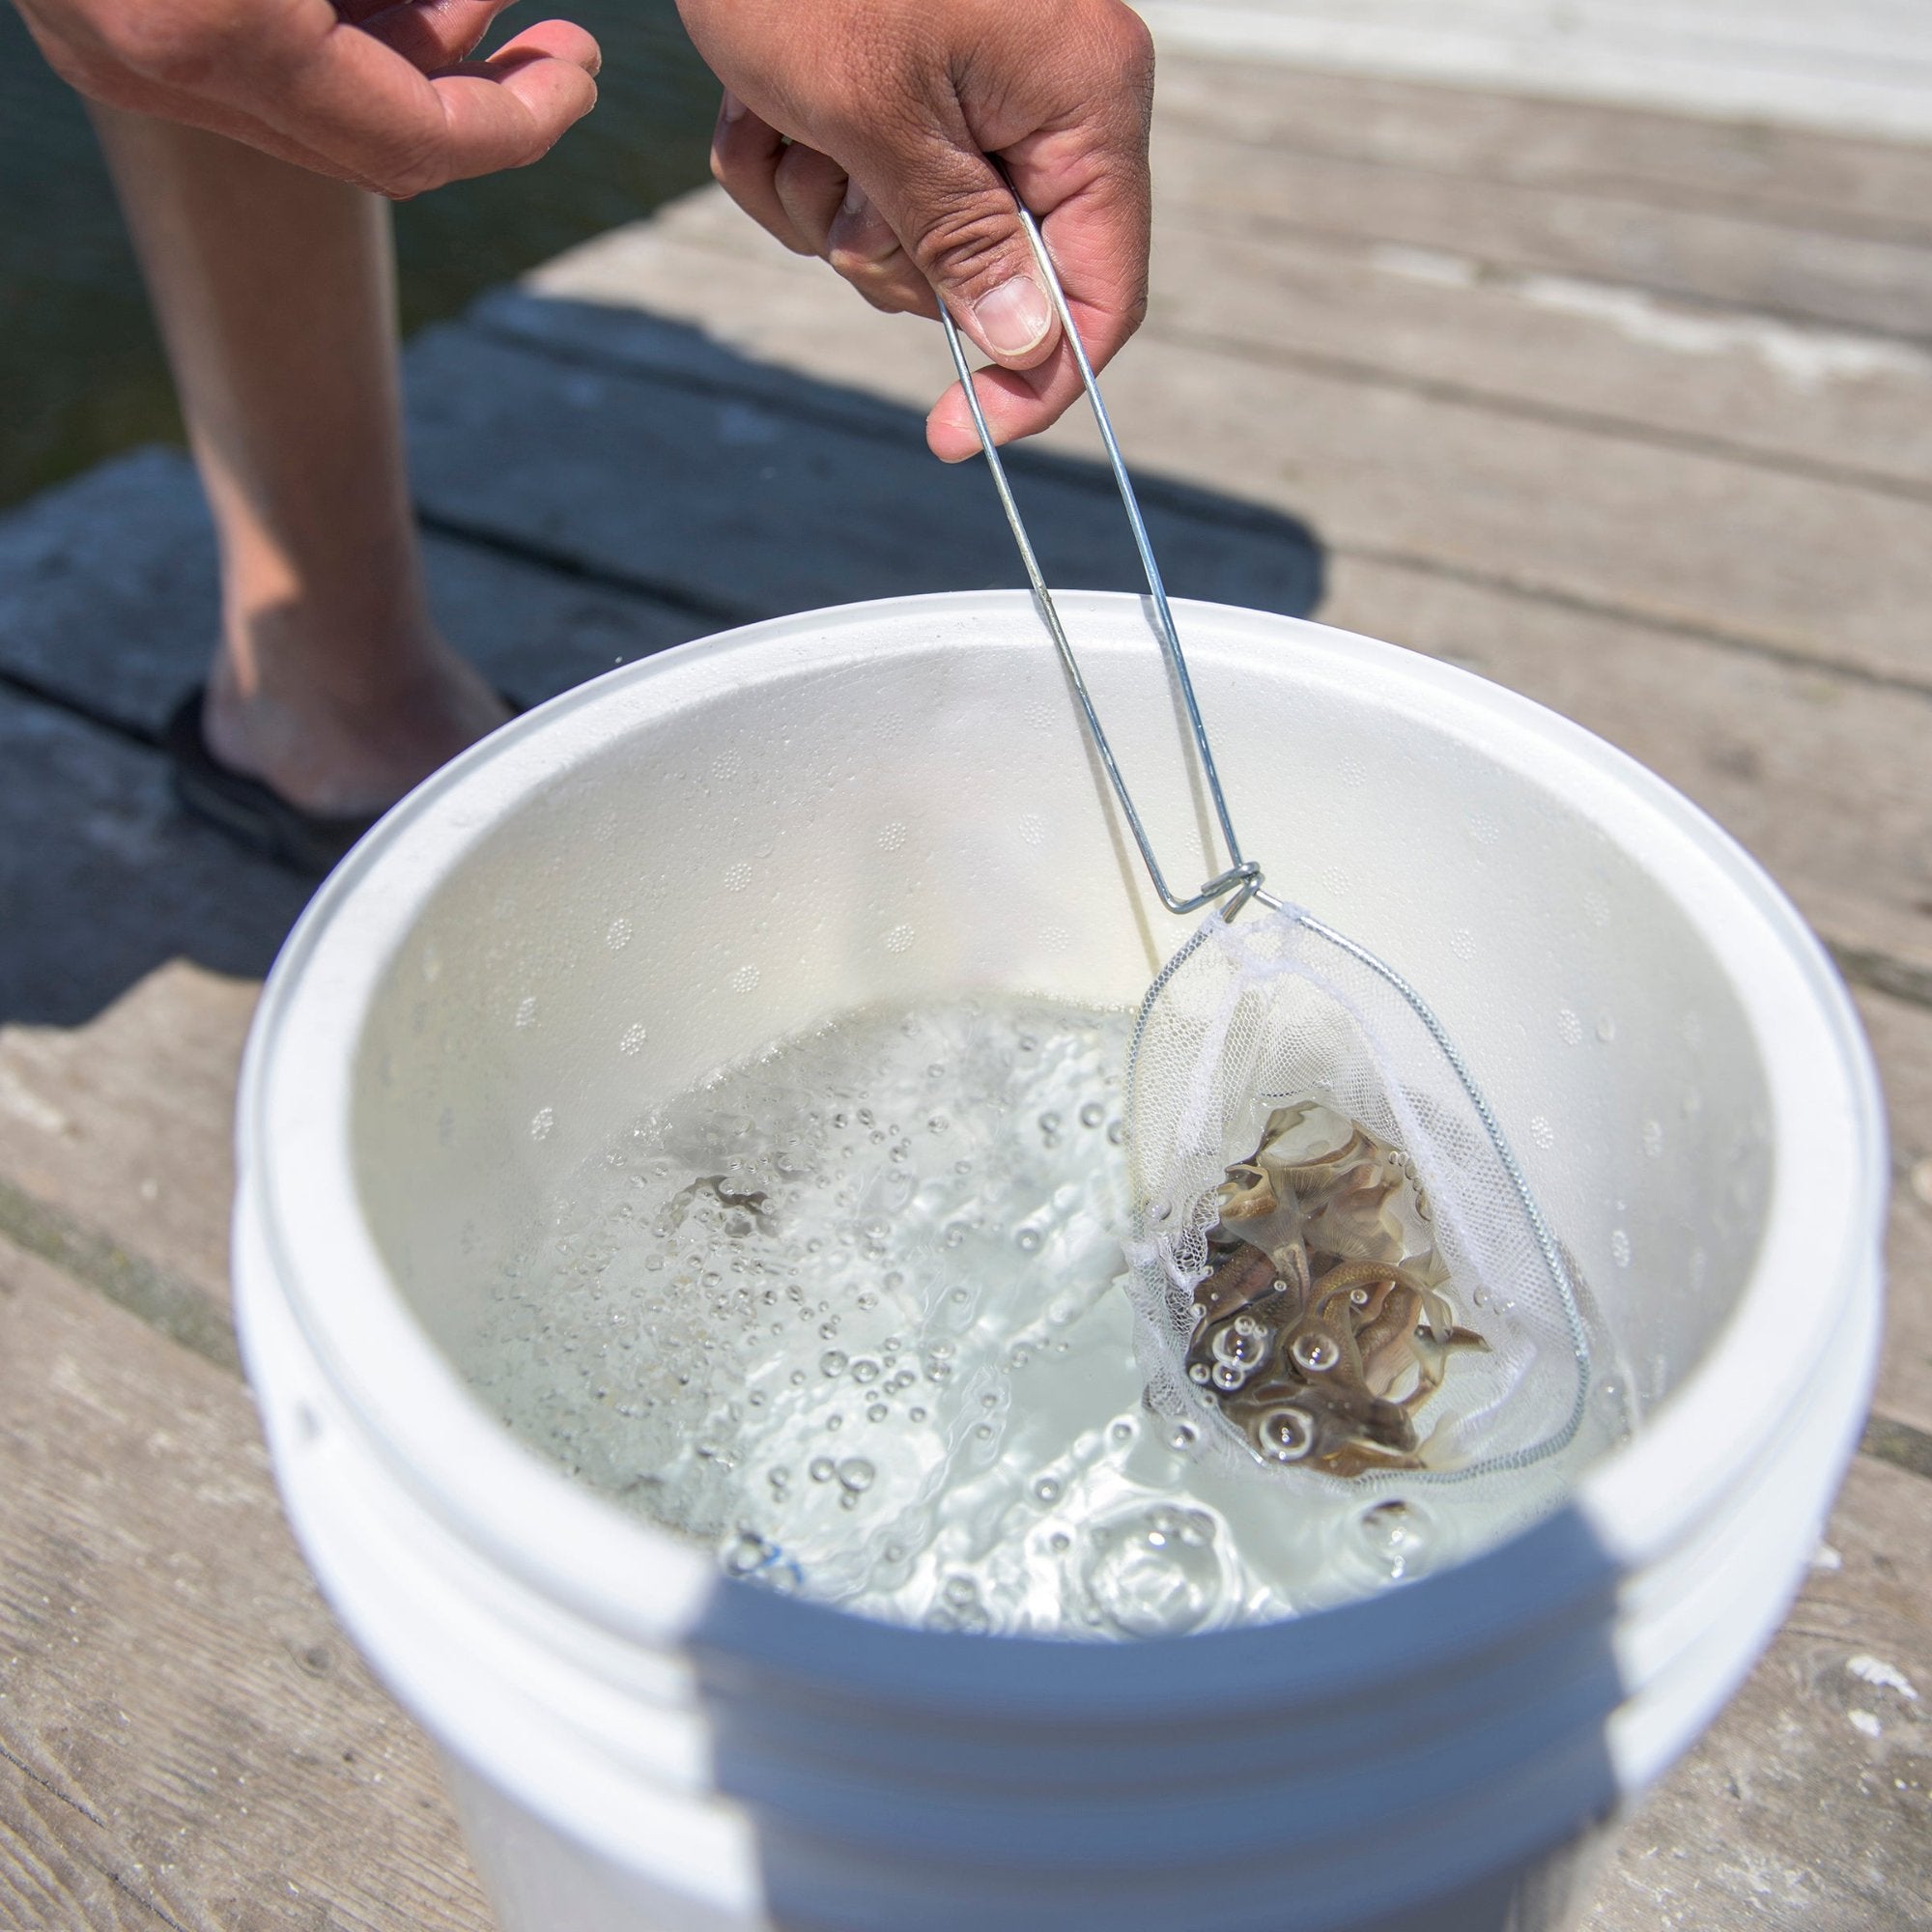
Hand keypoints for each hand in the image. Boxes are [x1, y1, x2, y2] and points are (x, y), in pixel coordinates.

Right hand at [15, 0, 599, 195]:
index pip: (416, 141)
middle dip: (468, 75)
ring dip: (399, 38)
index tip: (585, 72)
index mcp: (220, 34)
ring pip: (303, 91)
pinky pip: (241, 52)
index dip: (521, 119)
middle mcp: (156, 65)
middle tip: (545, 27)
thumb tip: (484, 1)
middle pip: (363, 128)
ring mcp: (108, 45)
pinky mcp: (85, 9)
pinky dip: (320, 15)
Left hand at [681, 0, 1153, 459]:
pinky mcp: (901, 93)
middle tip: (840, 184)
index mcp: (1082, 96)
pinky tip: (757, 105)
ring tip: (784, 119)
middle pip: (995, 277)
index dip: (1036, 382)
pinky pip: (849, 193)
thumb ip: (962, 242)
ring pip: (907, 243)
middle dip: (892, 258)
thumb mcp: (878, 115)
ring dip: (822, 209)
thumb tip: (1030, 345)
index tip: (955, 435)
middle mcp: (1046, 99)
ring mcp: (972, 95)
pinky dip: (788, 170)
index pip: (1103, 290)